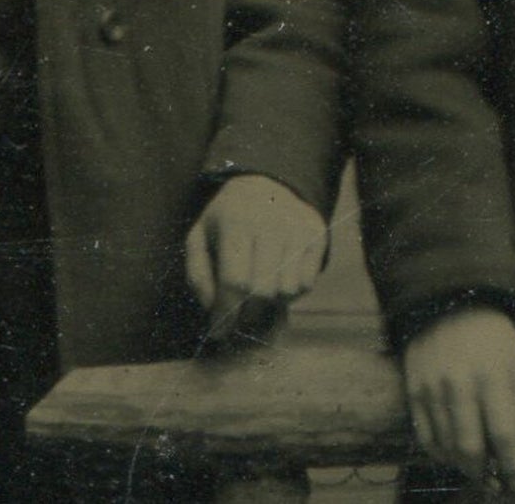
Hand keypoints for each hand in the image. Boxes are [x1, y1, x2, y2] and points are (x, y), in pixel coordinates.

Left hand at [185, 174, 327, 340]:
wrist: (266, 185)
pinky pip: (307, 284)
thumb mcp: (199, 237)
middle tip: (239, 314)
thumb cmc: (227, 220)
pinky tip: (278, 278)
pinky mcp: (317, 234)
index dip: (226, 312)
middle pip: (263, 291)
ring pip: (287, 291)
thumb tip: (213, 309)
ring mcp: (298, 227)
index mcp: (237, 221)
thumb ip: (197, 274)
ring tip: (259, 290)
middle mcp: (271, 222)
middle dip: (247, 312)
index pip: (235, 281)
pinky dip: (291, 292)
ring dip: (271, 302)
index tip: (220, 330)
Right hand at [403, 307, 514, 492]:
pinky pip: (424, 437)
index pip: (504, 436)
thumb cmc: (492, 335)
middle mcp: (459, 382)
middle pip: (470, 449)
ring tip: (479, 469)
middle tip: (498, 482)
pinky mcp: (413, 388)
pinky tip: (454, 454)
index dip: (514, 467)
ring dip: (464, 467)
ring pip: (446, 447)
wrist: (448, 299)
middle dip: (487, 475)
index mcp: (492, 375)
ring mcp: (432, 386)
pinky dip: (441, 454)